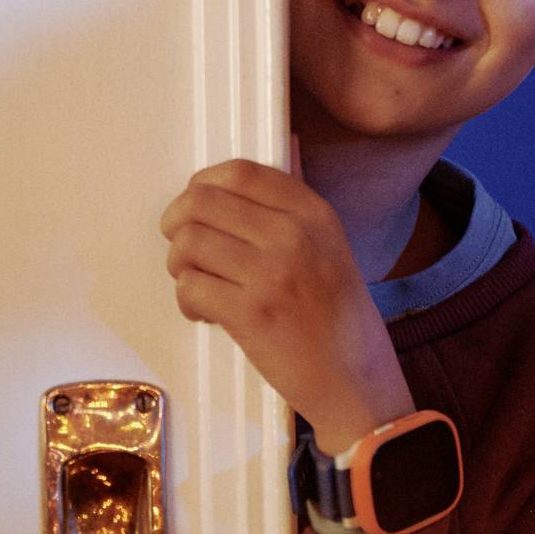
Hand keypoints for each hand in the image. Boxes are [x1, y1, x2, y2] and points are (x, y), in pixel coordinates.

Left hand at [160, 159, 411, 453]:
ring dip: (181, 267)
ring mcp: (272, 274)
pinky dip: (188, 301)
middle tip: (186, 250)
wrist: (355, 379)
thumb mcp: (330, 246)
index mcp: (314, 213)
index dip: (202, 186)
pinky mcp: (251, 314)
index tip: (196, 208)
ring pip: (188, 244)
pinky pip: (191, 287)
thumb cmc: (338, 316)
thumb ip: (295, 204)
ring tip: (200, 285)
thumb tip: (276, 154)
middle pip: (200, 203)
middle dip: (178, 225)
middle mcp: (294, 235)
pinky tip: (206, 313)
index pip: (238, 173)